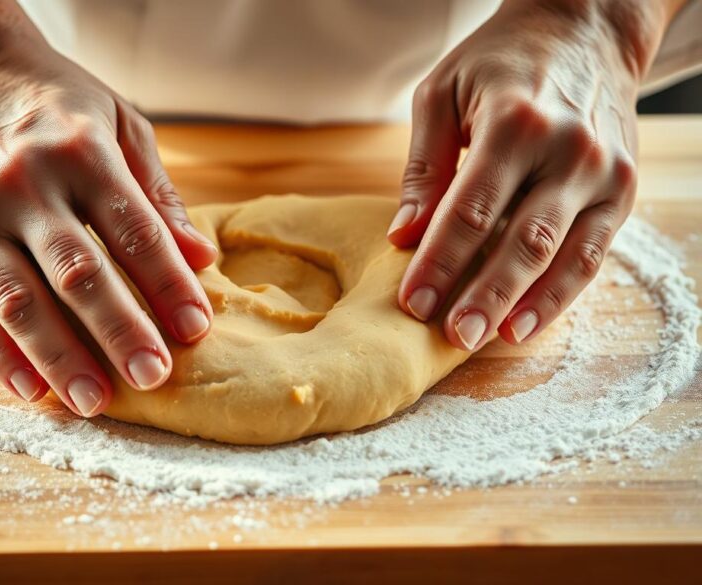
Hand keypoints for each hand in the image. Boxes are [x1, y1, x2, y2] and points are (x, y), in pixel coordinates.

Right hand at [0, 0, 217, 416]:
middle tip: (155, 378)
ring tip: (96, 401)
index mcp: (78, 151)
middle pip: (78, 273)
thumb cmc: (50, 105)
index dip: (168, 284)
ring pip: (19, 302)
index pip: (134, 230)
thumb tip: (201, 258)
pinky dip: (0, 355)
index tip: (197, 328)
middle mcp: (20, 184)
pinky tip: (33, 389)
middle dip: (120, 331)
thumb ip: (156, 195)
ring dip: (60, 357)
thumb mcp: (116, 124)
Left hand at [388, 0, 680, 350]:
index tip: (411, 301)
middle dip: (482, 294)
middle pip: (520, 239)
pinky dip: (562, 294)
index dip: (440, 261)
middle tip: (449, 337)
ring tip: (485, 339)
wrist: (586, 29)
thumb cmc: (501, 61)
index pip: (470, 209)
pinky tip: (526, 323)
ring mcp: (604, 172)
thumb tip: (403, 236)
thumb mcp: (443, 94)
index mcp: (515, 122)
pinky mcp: (624, 189)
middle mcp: (568, 150)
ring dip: (522, 303)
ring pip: (563, 254)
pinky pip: (593, 253)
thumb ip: (424, 167)